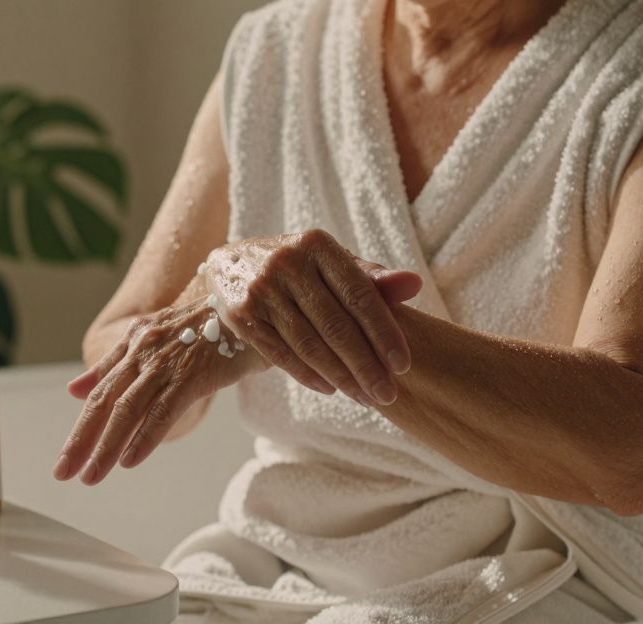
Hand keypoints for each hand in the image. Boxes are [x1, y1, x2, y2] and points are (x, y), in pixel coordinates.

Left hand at [54, 299, 264, 484]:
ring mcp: (167, 362)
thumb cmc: (209, 325)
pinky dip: (143, 437)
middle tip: (63, 473)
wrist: (252, 302)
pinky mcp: (193, 373)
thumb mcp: (156, 338)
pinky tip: (129, 460)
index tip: (65, 459)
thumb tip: (74, 389)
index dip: (80, 427)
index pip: (99, 391)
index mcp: (135, 342)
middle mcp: (144, 350)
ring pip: (127, 409)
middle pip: (104, 402)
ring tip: (91, 476)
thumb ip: (115, 364)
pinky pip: (163, 410)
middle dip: (81, 441)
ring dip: (106, 446)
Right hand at [205, 229, 421, 405]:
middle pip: (335, 325)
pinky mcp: (241, 314)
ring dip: (340, 376)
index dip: (384, 332)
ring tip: (364, 397)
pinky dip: (307, 375)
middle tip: (387, 394)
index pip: (359, 294)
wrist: (228, 266)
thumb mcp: (329, 262)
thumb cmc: (295, 266)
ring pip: (309, 343)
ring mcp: (261, 289)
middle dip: (365, 365)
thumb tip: (414, 285)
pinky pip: (280, 353)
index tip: (403, 366)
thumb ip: (370, 278)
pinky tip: (330, 389)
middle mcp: (287, 263)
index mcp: (317, 245)